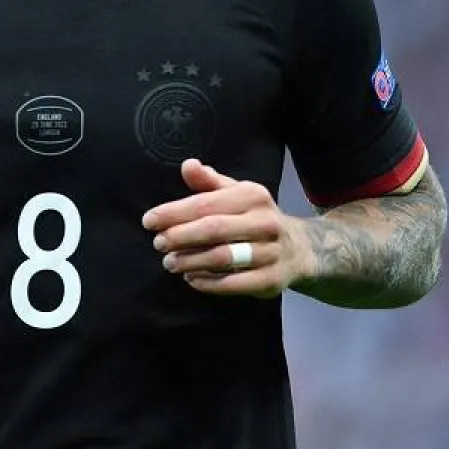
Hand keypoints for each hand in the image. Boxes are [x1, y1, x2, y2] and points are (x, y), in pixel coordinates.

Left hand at [142, 159, 311, 298]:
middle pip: (213, 230)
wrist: (299, 249)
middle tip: (158, 244)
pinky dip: (208, 283)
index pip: (206, 204)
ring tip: (170, 263)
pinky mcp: (271, 280)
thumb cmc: (255, 217)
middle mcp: (265, 222)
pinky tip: (191, 279)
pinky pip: (234, 284)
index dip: (174, 213)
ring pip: (223, 258)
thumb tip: (188, 165)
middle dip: (180, 237)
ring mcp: (271, 252)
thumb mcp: (236, 193)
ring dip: (190, 261)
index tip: (149, 221)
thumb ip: (209, 182)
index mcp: (253, 196)